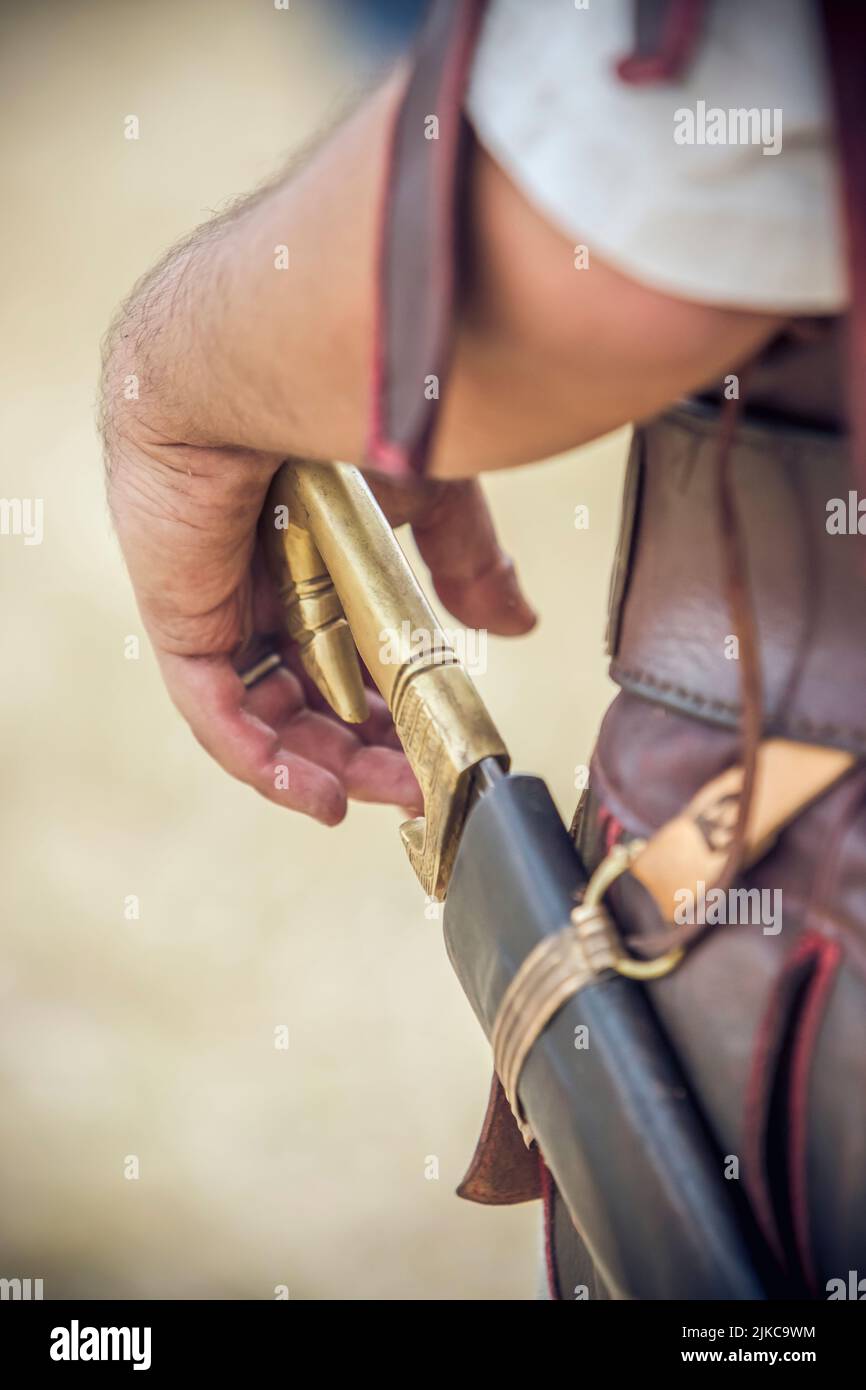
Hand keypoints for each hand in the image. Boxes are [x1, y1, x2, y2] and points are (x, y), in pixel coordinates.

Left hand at [105, 422, 535, 825]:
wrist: (264, 350)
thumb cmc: (345, 398)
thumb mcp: (428, 495)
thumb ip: (465, 561)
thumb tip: (517, 625)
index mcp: (311, 553)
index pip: (344, 653)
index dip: (387, 709)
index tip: (433, 745)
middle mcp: (258, 585)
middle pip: (305, 696)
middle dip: (360, 750)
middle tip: (412, 785)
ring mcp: (215, 606)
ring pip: (263, 716)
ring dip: (321, 767)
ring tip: (379, 795)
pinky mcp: (182, 621)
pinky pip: (215, 716)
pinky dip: (265, 765)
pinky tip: (319, 797)